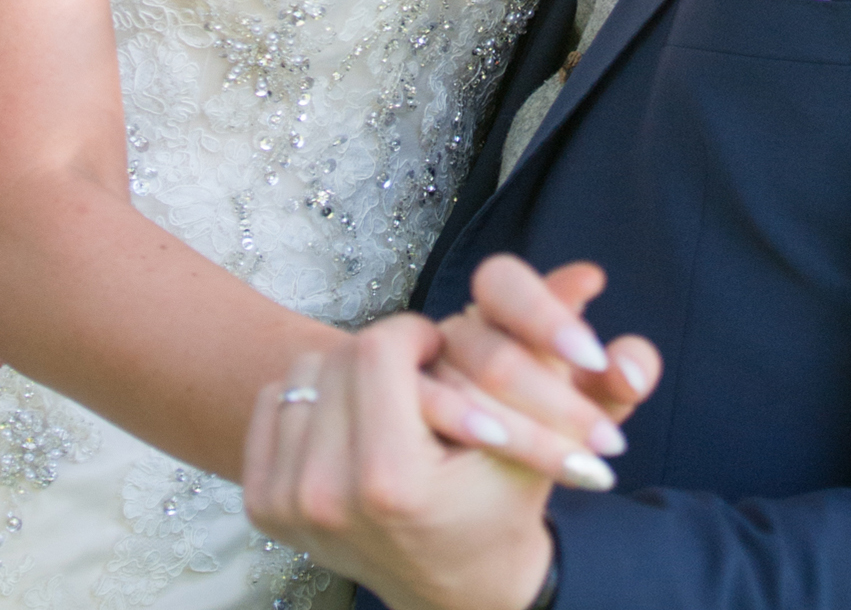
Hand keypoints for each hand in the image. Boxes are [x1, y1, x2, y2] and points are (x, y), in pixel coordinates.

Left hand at [245, 325, 557, 609]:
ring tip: (390, 401)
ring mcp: (289, 507)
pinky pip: (275, 404)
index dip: (415, 334)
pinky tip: (354, 427)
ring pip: (305, 374)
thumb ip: (556, 355)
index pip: (379, 348)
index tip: (439, 348)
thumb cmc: (502, 504)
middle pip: (339, 357)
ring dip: (349, 375)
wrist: (457, 585)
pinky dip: (314, 403)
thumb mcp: (541, 432)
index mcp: (391, 483)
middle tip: (419, 372)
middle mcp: (326, 499)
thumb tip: (586, 272)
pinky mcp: (264, 506)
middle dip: (384, 353)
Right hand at [422, 257, 659, 491]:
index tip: (594, 356)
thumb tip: (634, 365)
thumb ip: (611, 380)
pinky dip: (466, 424)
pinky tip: (499, 445)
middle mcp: (448, 336)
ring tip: (582, 465)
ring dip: (527, 431)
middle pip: (495, 353)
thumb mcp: (582, 407)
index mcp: (495, 313)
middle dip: (560, 402)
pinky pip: (424, 409)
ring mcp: (410, 373)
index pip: (504, 282)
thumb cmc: (533, 439)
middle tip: (611, 443)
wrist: (464, 506)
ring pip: (462, 387)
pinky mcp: (378, 409)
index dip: (546, 311)